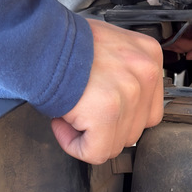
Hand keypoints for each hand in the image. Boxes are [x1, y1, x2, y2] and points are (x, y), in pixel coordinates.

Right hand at [51, 18, 164, 164]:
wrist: (40, 40)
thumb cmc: (66, 42)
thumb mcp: (111, 46)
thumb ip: (126, 73)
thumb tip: (124, 104)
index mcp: (149, 56)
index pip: (150, 109)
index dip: (120, 114)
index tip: (98, 105)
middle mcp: (146, 73)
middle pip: (135, 128)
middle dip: (105, 126)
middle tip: (81, 106)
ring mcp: (131, 93)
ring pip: (116, 143)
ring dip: (89, 134)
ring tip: (72, 109)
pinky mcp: (108, 111)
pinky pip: (96, 152)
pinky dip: (74, 145)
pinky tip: (64, 122)